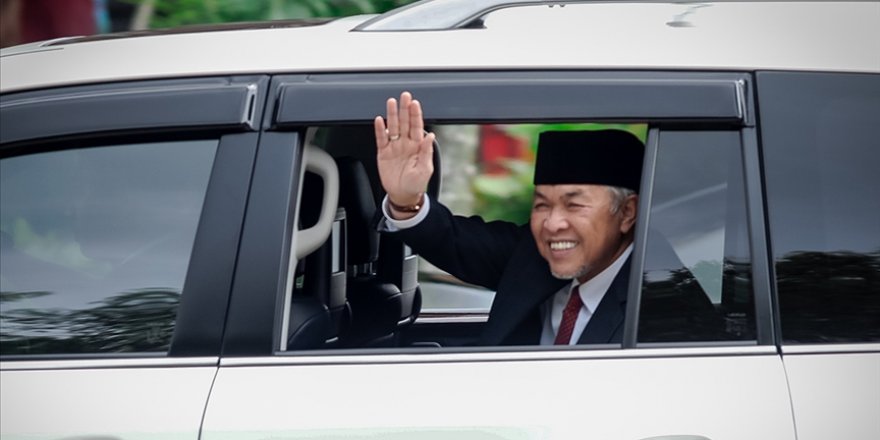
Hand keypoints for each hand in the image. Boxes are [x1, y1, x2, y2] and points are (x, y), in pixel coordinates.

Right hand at [374, 91, 434, 208]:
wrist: (402, 194)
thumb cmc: (416, 183)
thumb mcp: (425, 169)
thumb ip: (427, 152)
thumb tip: (431, 136)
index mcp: (417, 146)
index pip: (416, 126)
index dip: (415, 114)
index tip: (414, 103)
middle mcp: (405, 143)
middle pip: (404, 122)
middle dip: (404, 109)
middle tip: (404, 96)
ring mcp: (394, 147)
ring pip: (392, 127)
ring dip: (392, 115)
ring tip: (391, 103)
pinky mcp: (383, 153)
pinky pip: (381, 139)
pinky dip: (380, 130)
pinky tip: (379, 120)